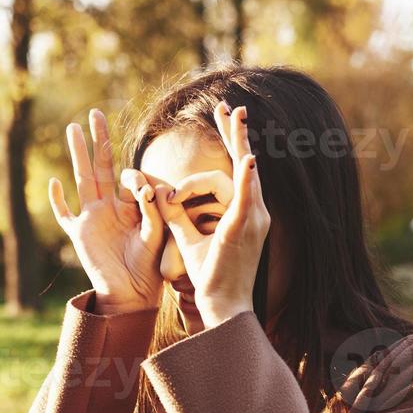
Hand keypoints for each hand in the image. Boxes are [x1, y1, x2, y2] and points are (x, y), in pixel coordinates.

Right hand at [49, 109, 166, 314]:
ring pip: (81, 178)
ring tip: (73, 128)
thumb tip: (147, 188)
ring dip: (78, 154)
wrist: (133, 292)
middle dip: (99, 140)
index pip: (129, 177)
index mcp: (130, 205)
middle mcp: (108, 206)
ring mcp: (91, 218)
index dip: (136, 179)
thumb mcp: (157, 234)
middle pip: (101, 165)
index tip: (145, 193)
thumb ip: (153, 210)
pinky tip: (54, 182)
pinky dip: (57, 200)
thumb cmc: (150, 265)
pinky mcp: (78, 233)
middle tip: (95, 113)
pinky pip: (64, 214)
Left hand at [160, 103, 270, 326]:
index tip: (219, 128)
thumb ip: (176, 215)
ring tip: (237, 117)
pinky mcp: (243, 230)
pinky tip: (247, 159)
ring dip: (241, 143)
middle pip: (246, 164)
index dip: (230, 147)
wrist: (223, 305)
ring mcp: (252, 220)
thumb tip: (159, 193)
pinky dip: (245, 178)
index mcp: (244, 213)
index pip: (235, 172)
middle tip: (231, 107)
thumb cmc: (211, 276)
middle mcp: (254, 212)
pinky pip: (245, 199)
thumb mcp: (190, 238)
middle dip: (237, 133)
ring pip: (245, 174)